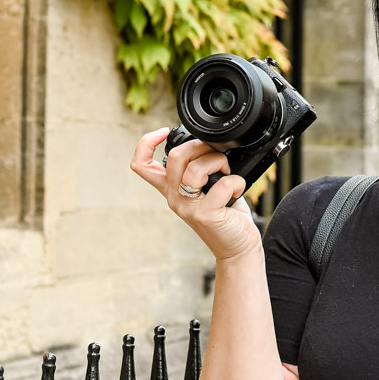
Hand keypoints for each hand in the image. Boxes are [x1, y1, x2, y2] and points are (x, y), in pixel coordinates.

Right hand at [130, 127, 261, 263]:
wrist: (237, 247)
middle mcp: (173, 197)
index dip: (145, 143)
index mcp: (170, 188)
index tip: (164, 132)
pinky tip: (238, 189)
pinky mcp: (206, 214)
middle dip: (199, 146)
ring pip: (196, 168)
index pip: (140, 164)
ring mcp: (188, 207)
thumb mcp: (204, 188)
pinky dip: (237, 181)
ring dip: (219, 162)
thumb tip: (207, 143)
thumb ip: (198, 169)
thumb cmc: (225, 215)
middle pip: (173, 157)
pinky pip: (223, 184)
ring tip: (228, 173)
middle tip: (215, 156)